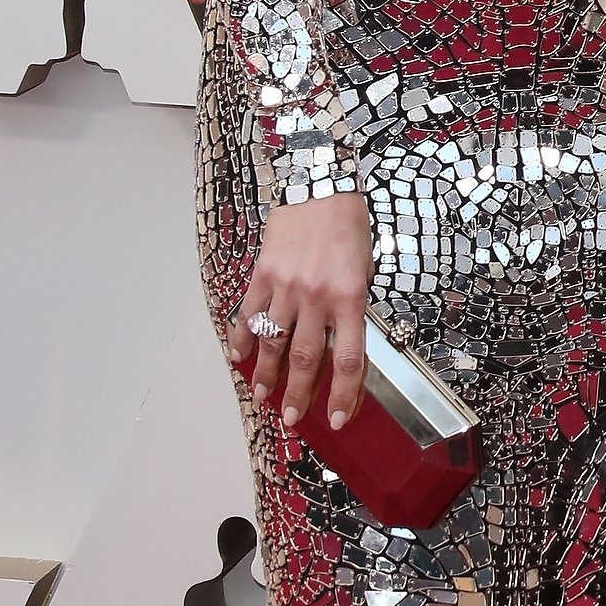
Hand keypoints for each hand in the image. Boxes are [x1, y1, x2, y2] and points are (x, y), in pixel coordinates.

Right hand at [231, 193, 371, 431]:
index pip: (348, 358)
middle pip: (306, 358)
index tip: (335, 418)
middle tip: (291, 417)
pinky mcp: (264, 273)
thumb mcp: (366, 269)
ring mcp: (287, 285)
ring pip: (274, 341)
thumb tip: (341, 348)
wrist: (320, 187)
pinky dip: (243, 337)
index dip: (342, 394)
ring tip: (262, 396)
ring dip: (266, 374)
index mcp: (351, 297)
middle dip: (298, 394)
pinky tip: (239, 356)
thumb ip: (353, 308)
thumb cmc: (349, 227)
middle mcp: (318, 296)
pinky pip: (250, 313)